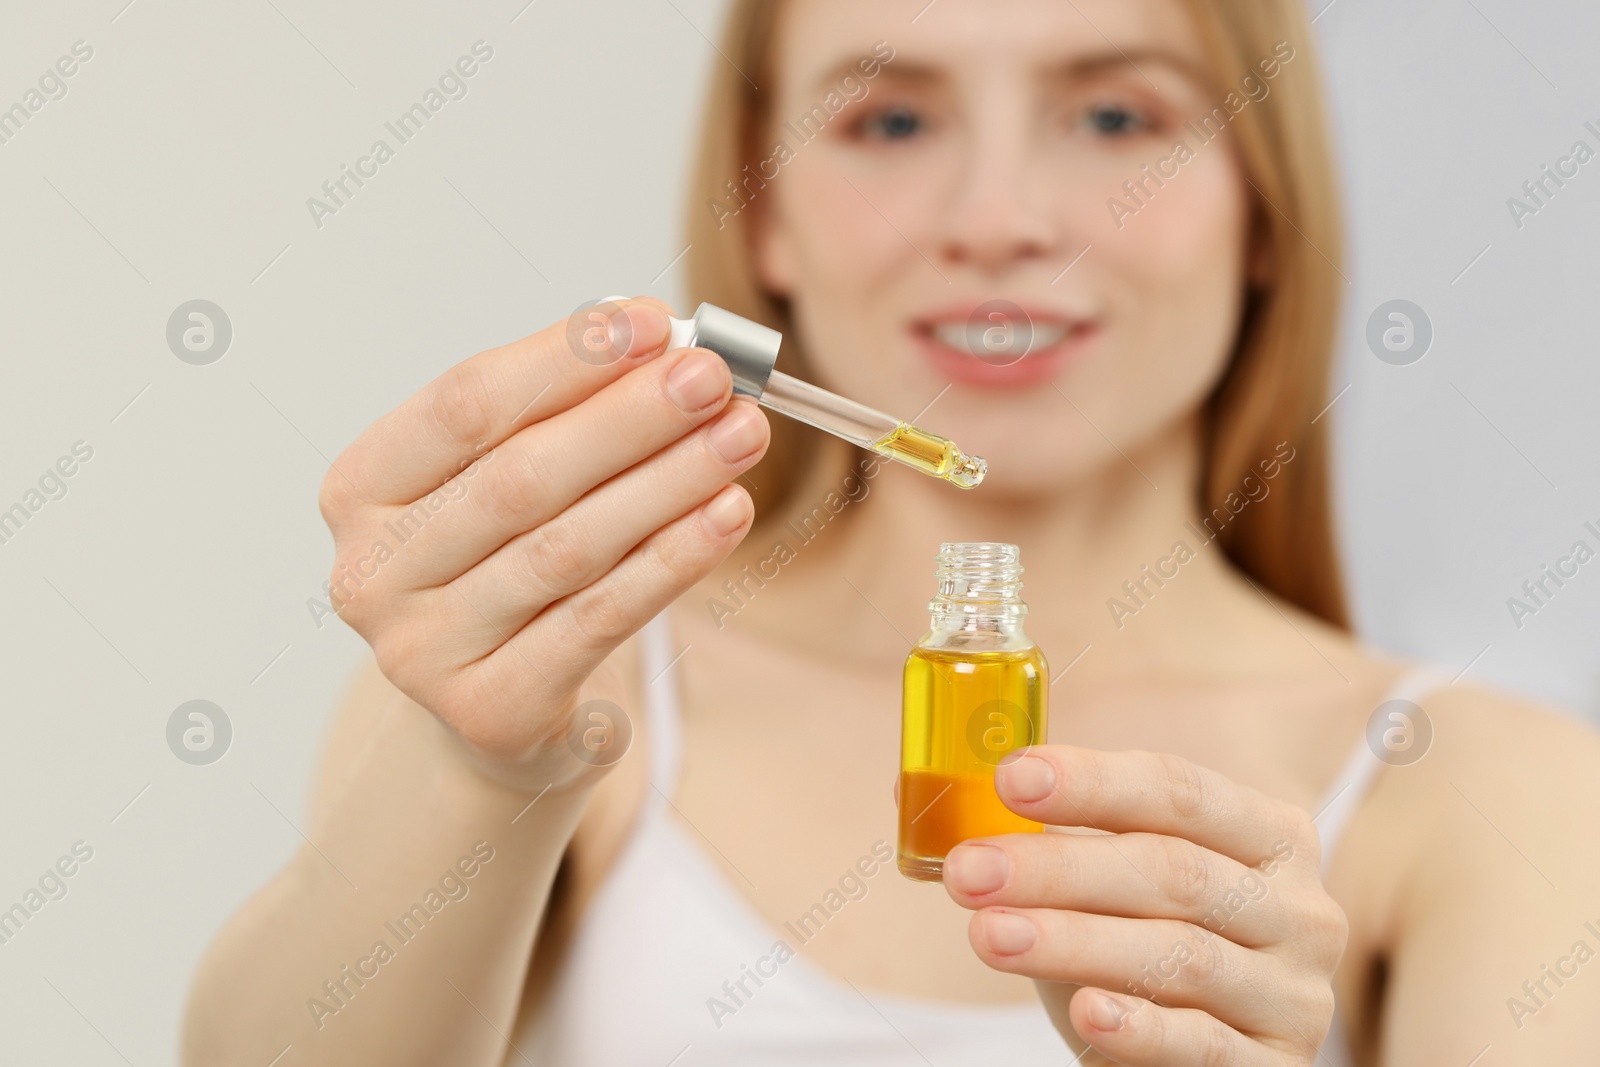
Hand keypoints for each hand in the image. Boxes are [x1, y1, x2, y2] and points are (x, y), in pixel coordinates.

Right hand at [318, 297, 768, 790]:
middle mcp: (372, 572)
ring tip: (741, 436)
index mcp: (362, 487)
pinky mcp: (490, 710)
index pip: (465, 405)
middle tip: (714, 377)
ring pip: (567, 548)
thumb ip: (565, 411)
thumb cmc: (507, 564)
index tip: (655, 322)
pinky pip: (599, 619)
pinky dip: (672, 559)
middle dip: (631, 418)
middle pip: (520, 477)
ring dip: (667, 482)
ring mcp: (423, 651)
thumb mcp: (510, 478)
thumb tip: (662, 345)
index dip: (565, 359)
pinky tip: (727, 513)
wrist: (496, 707)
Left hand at [942, 746, 1347, 1064]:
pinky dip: (1140, 1027)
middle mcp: (1298, 909)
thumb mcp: (1109, 885)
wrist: (1201, 1055)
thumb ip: (1043, 835)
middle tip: (970, 869)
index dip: (1094, 782)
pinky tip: (1084, 1012)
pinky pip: (1201, 1044)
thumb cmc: (1146, 945)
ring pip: (1179, 956)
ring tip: (986, 934)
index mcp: (1268, 834)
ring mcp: (1293, 995)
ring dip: (1074, 942)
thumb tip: (919, 794)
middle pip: (1173, 872)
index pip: (1180, 791)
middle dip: (1060, 867)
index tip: (1012, 778)